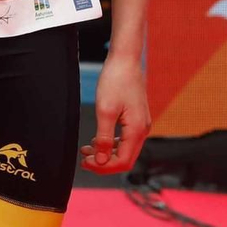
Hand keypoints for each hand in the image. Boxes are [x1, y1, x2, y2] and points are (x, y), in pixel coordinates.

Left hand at [81, 53, 150, 173]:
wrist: (125, 59)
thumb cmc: (115, 80)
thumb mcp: (105, 110)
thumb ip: (104, 138)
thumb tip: (102, 161)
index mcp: (137, 130)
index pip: (123, 162)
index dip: (103, 167)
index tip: (85, 162)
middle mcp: (142, 130)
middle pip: (125, 159)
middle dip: (104, 162)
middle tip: (83, 159)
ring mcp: (140, 124)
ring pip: (125, 150)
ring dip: (106, 153)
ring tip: (86, 150)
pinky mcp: (136, 118)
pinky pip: (125, 139)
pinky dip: (111, 143)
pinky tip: (97, 140)